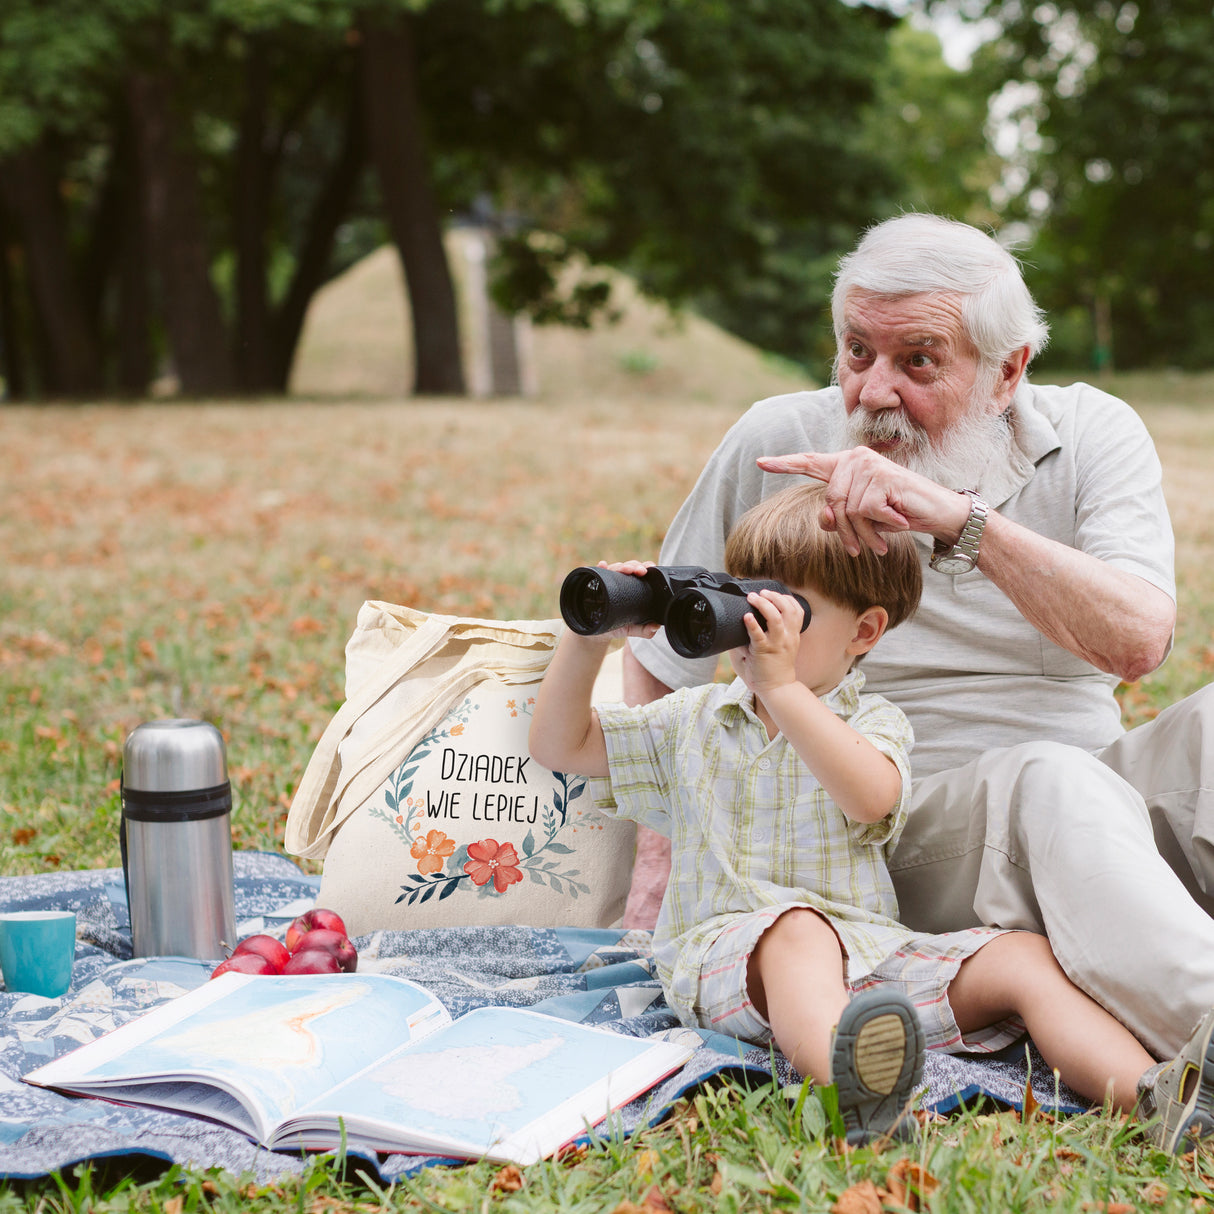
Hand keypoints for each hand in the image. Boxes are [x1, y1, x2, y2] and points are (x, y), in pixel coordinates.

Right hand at [583, 560, 661, 640]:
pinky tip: (603, 565)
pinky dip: (600, 567)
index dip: (645, 567)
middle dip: (634, 566)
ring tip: (625, 569)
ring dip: (620, 566)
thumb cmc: (616, 625)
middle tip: (639, 571)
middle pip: (628, 567)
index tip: (650, 568)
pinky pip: (596, 573)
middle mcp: (620, 581)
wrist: (598, 632)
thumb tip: (655, 627)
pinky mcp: (596, 585)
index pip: (640, 572)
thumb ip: (644, 630)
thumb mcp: (631, 629)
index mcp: (632, 587)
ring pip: (615, 568)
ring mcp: (607, 582)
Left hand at [729, 589, 801, 694]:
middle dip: (775, 596)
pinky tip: (746, 617)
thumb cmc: (777, 667)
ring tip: (753, 598)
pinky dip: (752, 624)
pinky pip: (758, 635)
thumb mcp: (783, 646)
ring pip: (775, 618)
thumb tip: (756, 617)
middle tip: (761, 593)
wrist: (778, 687)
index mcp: (793, 634)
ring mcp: (776, 644)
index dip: (786, 598)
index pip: (797, 609)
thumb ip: (775, 631)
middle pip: (788, 609)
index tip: (772, 593)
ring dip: (763, 605)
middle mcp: (788, 636)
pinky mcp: (763, 651)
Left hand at [756, 448, 968, 555]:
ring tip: (880, 539)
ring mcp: (868, 465)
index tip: (761, 462)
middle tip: (859, 549)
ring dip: (864, 533)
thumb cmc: (898, 513)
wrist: (936, 512)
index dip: (785, 464)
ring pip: (848, 511)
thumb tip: (824, 517)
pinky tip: (896, 521)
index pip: (811, 463)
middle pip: (830, 502)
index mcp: (847, 465)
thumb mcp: (862, 519)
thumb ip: (837, 516)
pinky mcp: (881, 477)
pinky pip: (865, 513)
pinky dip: (879, 526)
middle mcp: (855, 458)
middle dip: (844, 532)